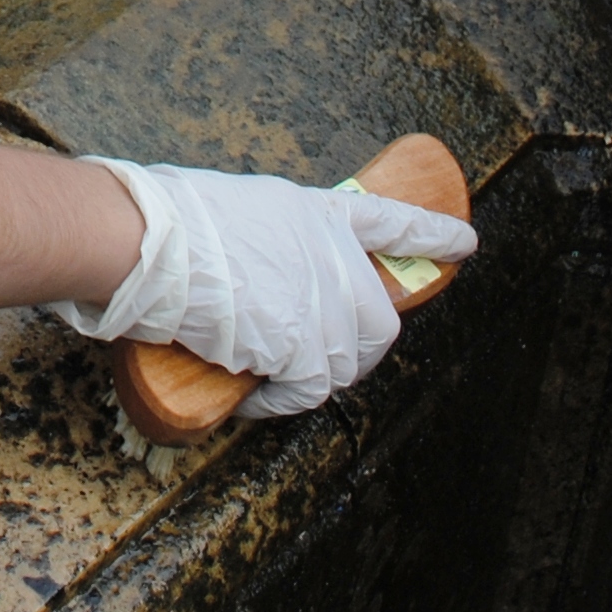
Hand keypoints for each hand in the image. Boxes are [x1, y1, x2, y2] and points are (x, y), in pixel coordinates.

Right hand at [52, 159, 478, 416]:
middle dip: (356, 346)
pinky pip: (309, 390)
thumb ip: (261, 239)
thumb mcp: (231, 210)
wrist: (147, 241)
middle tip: (316, 358)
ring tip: (270, 377)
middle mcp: (331, 255)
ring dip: (312, 376)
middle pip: (377, 317)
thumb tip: (248, 272)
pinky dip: (281, 401)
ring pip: (346, 360)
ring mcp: (323, 302)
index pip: (388, 221)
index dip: (429, 236)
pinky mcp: (303, 346)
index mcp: (311, 212)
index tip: (464, 246)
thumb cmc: (162, 220)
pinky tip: (253, 396)